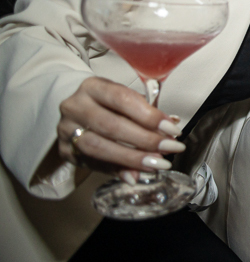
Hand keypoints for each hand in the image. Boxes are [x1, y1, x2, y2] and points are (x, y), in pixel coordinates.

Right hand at [57, 77, 184, 179]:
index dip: (149, 116)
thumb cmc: (107, 103)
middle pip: (111, 126)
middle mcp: (75, 106)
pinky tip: (134, 175)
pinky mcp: (64, 151)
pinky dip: (116, 170)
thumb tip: (170, 128)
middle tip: (169, 149)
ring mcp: (67, 130)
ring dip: (131, 159)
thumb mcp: (124, 98)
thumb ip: (145, 112)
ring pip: (99, 148)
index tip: (172, 129)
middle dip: (145, 140)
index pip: (123, 99)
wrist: (74, 109)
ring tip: (156, 164)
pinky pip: (92, 164)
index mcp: (92, 87)